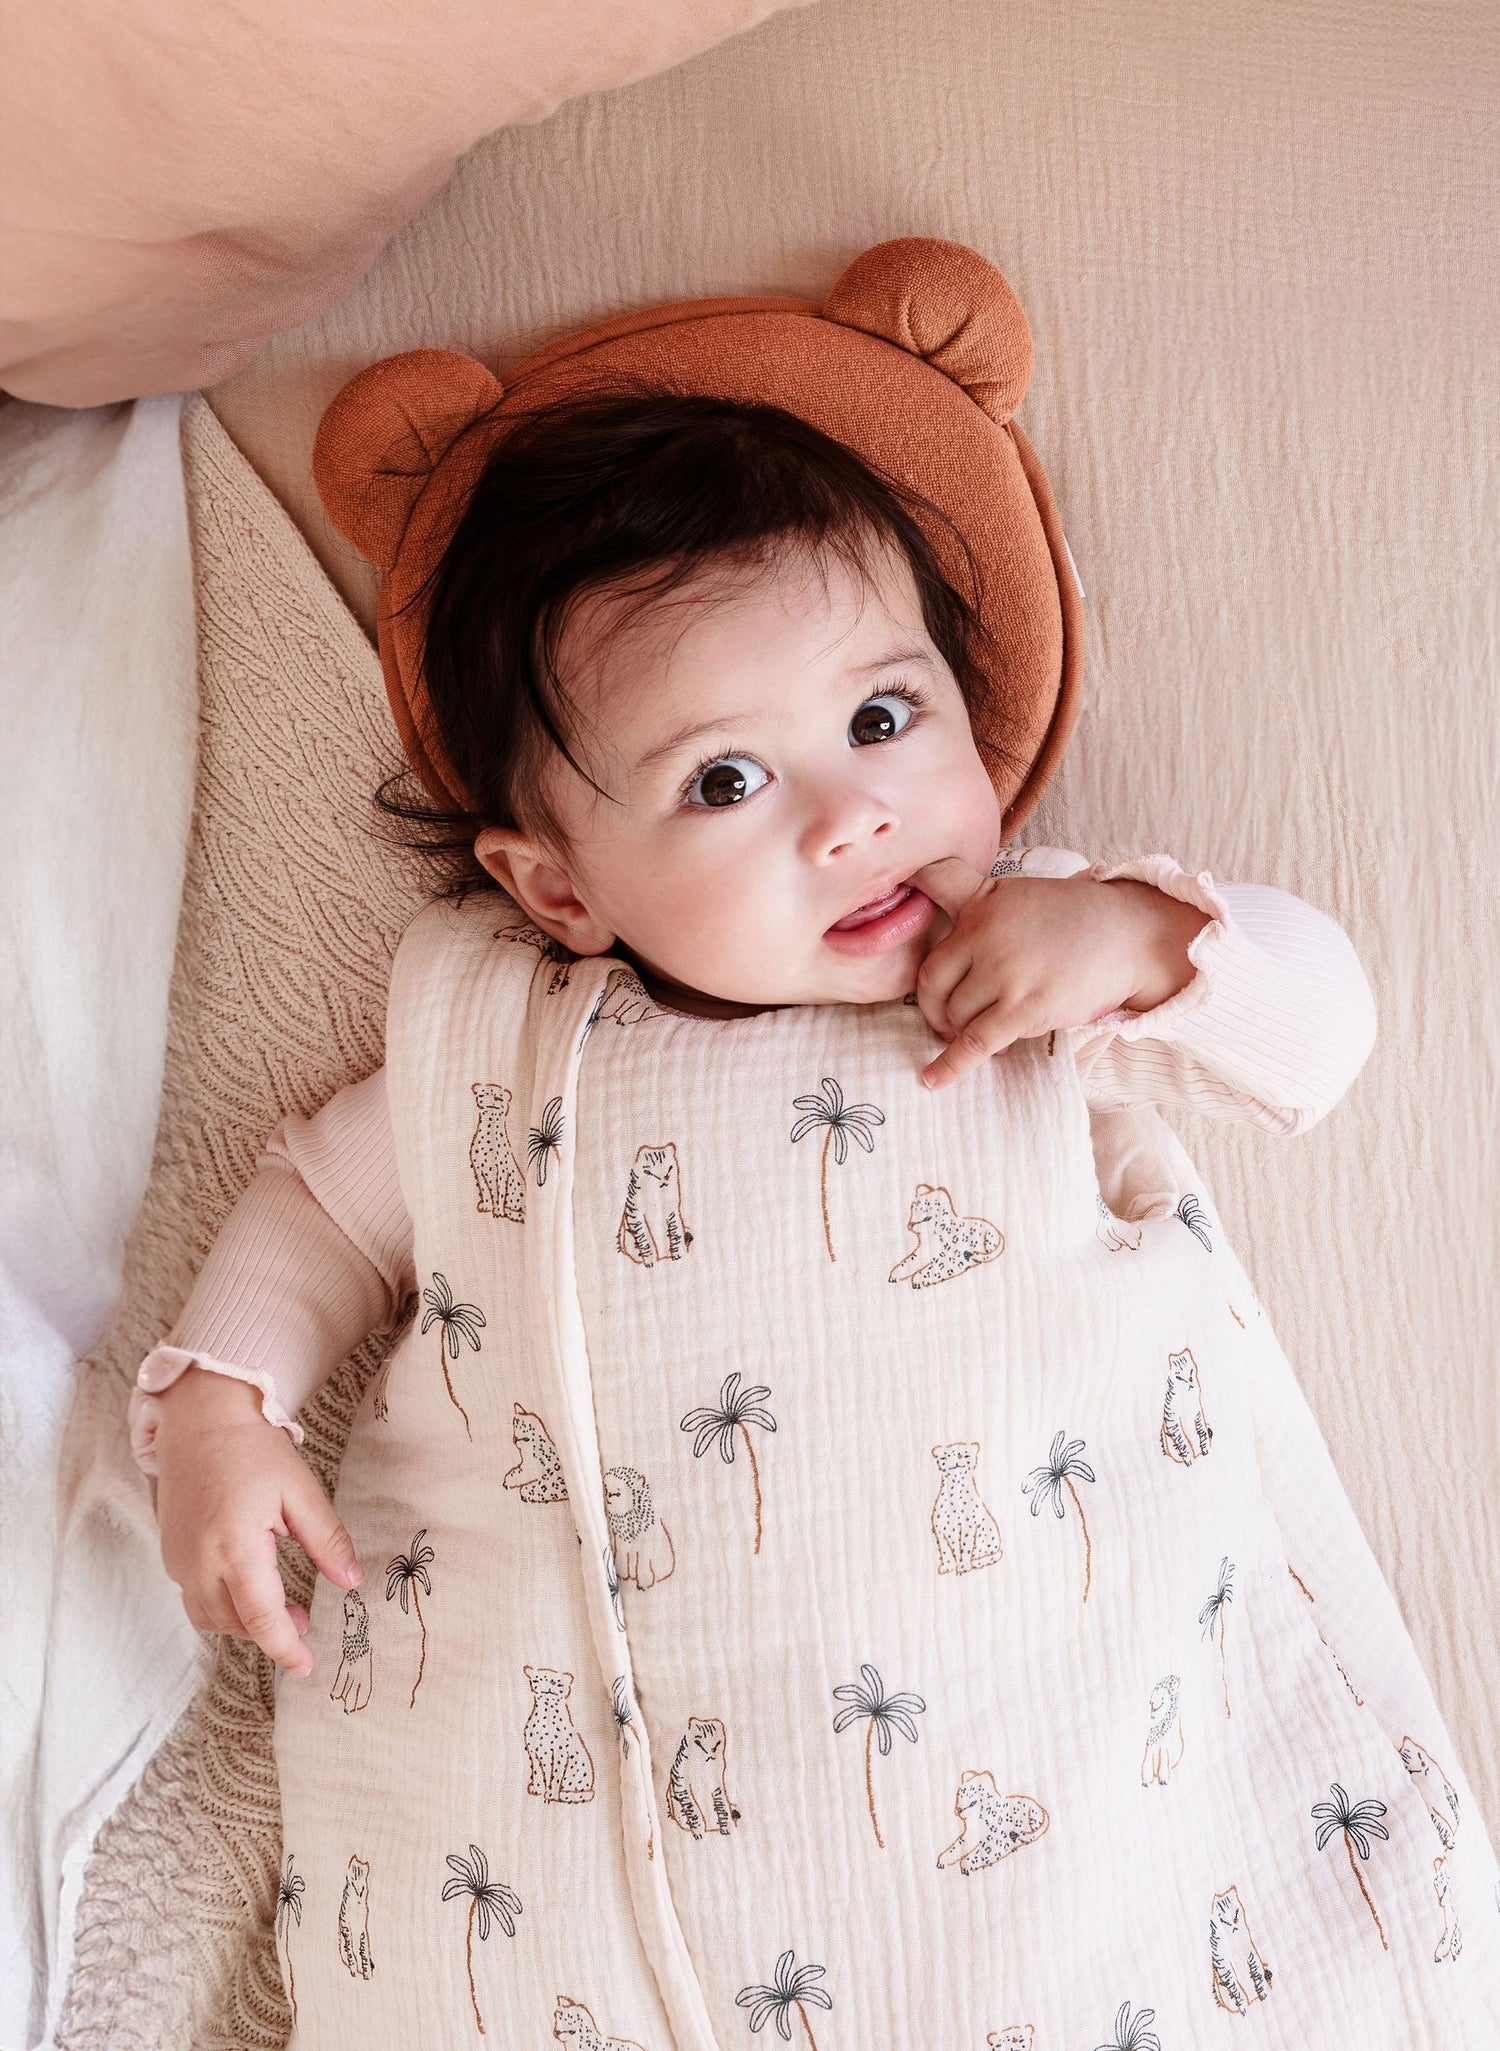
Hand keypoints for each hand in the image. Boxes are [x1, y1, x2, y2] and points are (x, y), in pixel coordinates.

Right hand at [151, 1364, 362, 1676]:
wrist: (200, 1419)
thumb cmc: (253, 1449)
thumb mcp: (300, 1490)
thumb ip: (327, 1540)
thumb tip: (352, 1582)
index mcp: (235, 1548)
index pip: (261, 1618)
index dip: (285, 1648)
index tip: (306, 1667)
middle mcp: (198, 1562)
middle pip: (234, 1625)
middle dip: (270, 1634)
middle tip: (305, 1623)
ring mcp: (178, 1561)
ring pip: (210, 1618)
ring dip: (244, 1624)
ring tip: (280, 1609)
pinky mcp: (170, 1555)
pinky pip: (195, 1599)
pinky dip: (222, 1607)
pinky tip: (248, 1588)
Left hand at [908, 857, 1209, 1089]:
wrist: (1127, 937)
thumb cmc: (1069, 918)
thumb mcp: (1015, 893)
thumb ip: (970, 897)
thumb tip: (921, 893)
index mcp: (982, 902)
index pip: (932, 888)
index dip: (904, 910)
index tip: (876, 925)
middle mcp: (986, 934)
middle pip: (932, 980)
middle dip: (933, 1004)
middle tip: (945, 1015)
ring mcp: (1005, 973)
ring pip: (953, 1014)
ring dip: (957, 1028)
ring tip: (976, 1030)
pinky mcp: (1024, 1009)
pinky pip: (974, 1043)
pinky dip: (951, 1064)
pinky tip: (933, 1079)